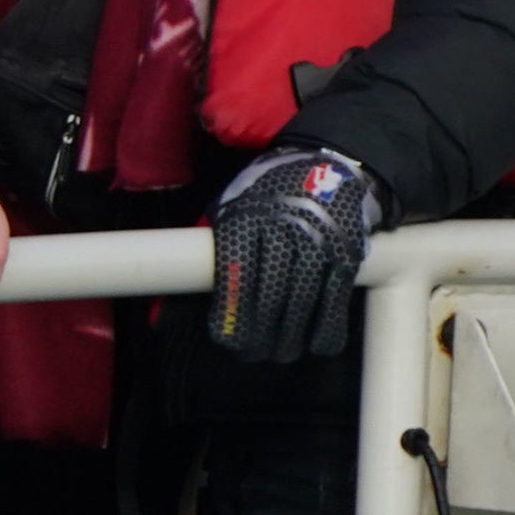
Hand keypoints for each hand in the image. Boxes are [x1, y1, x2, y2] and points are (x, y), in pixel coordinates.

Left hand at [210, 148, 384, 362]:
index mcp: (245, 217)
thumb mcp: (229, 211)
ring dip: (291, 338)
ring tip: (281, 352)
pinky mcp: (347, 248)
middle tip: (254, 353)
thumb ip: (205, 258)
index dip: (231, 316)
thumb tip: (167, 317)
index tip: (228, 340)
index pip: (235, 277)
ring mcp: (318, 238)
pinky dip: (329, 326)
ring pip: (302, 301)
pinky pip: (337, 296)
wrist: (328, 161)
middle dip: (260, 336)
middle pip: (269, 296)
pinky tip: (319, 343)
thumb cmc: (266, 198)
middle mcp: (282, 227)